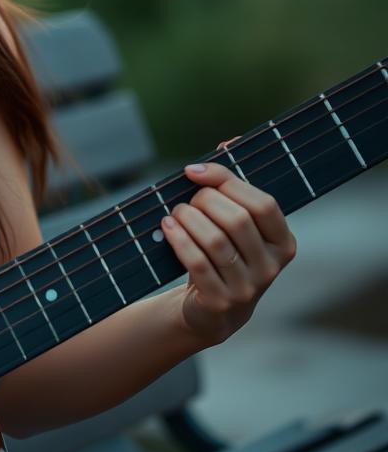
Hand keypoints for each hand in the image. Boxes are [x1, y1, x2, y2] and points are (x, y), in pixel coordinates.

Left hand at [161, 161, 296, 346]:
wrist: (213, 309)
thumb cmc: (223, 254)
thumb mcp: (234, 224)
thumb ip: (233, 186)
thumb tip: (227, 143)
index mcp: (284, 242)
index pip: (263, 204)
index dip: (226, 181)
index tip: (192, 171)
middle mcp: (272, 266)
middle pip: (237, 220)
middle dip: (204, 201)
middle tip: (186, 201)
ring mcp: (249, 287)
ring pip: (216, 241)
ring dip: (188, 219)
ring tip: (174, 213)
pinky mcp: (221, 301)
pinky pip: (198, 263)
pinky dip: (179, 240)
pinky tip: (167, 228)